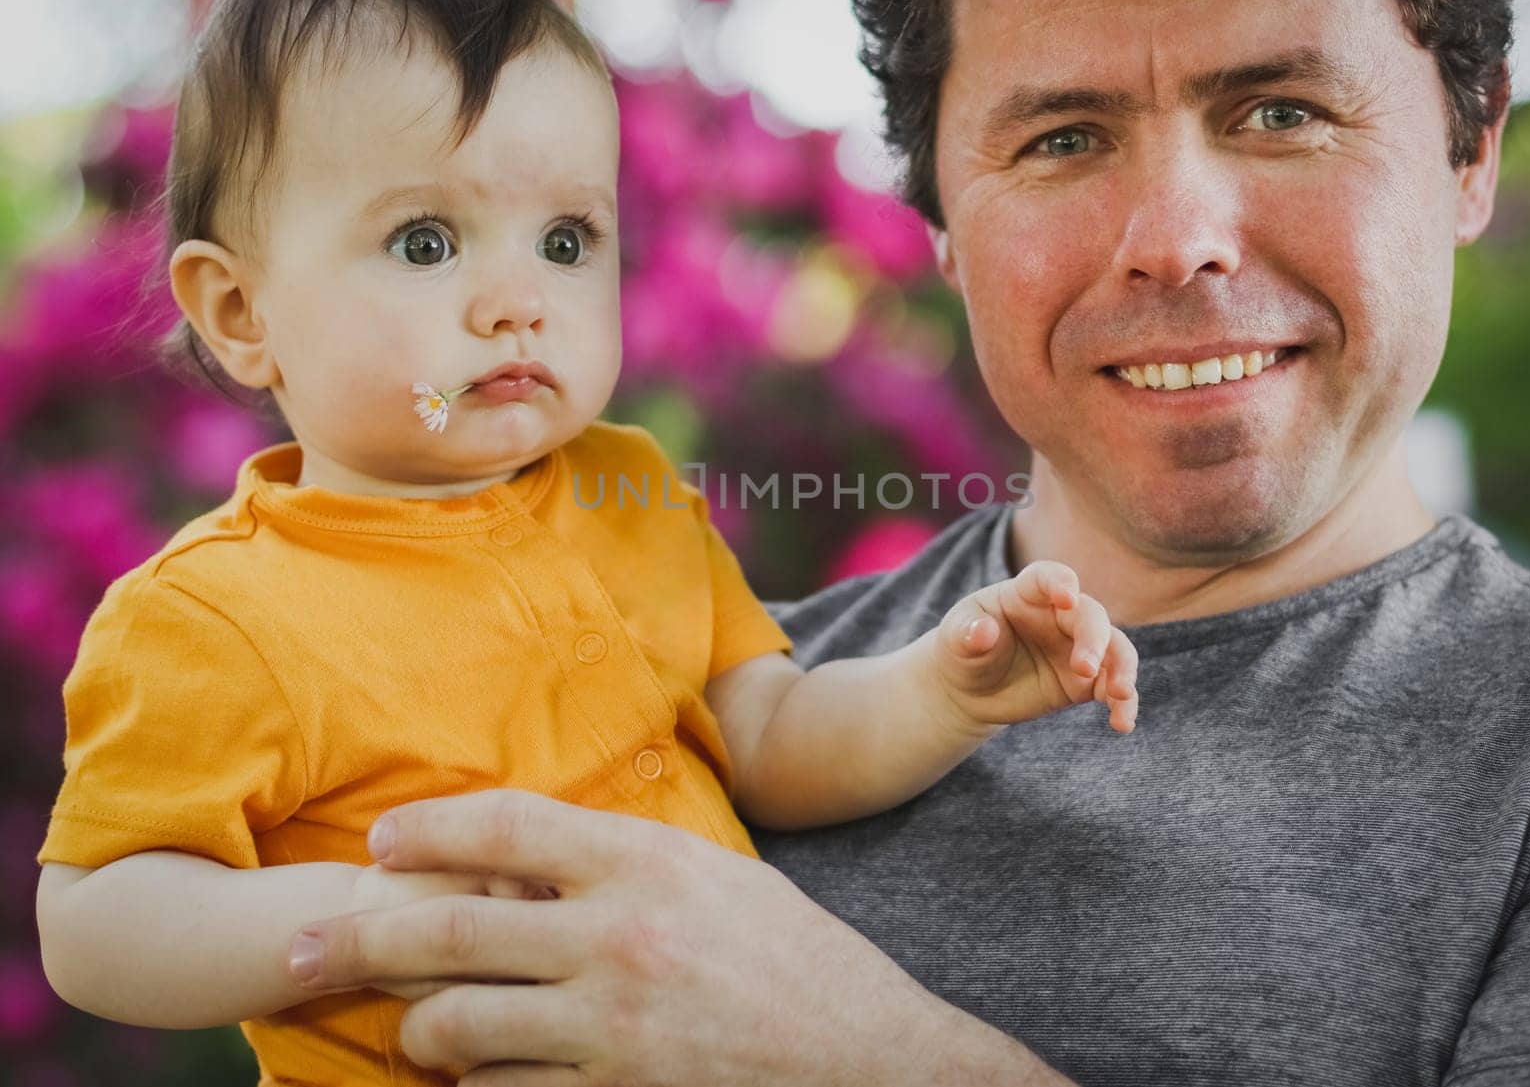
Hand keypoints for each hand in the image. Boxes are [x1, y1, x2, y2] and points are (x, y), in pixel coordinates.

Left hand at [286, 790, 1067, 1085]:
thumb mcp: (719, 878)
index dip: (427, 829)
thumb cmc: (798, 961)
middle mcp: (617, 937)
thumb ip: (626, 864)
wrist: (875, 1063)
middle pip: (446, 927)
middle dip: (354, 938)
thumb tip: (526, 860)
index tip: (378, 841)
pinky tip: (490, 1079)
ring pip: (454, 1027)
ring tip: (422, 1028)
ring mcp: (610, 1029)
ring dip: (421, 1030)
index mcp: (647, 861)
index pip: (505, 825)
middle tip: (297, 951)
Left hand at [932, 560, 1138, 731]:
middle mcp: (1060, 615)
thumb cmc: (963, 650)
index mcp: (1026, 594)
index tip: (1067, 596)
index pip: (1048, 577)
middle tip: (1084, 668)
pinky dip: (1124, 703)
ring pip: (1115, 648)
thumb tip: (983, 630)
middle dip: (1094, 639)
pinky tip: (1122, 723)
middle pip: (1090, 616)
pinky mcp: (1086, 681)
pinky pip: (1113, 687)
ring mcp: (1077, 647)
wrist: (970, 689)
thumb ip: (967, 632)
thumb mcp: (955, 639)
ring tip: (1120, 694)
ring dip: (1122, 668)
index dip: (1060, 583)